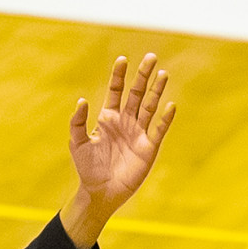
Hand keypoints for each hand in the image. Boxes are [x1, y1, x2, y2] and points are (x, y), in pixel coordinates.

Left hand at [61, 53, 176, 248]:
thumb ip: (78, 122)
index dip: (119, 75)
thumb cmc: (87, 168)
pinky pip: (158, 129)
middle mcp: (125, 121)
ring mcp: (138, 132)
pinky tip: (170, 105)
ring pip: (149, 106)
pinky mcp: (148, 147)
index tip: (122, 59)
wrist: (100, 192)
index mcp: (108, 118)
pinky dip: (165, 118)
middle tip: (151, 57)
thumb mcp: (77, 144)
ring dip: (156, 90)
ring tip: (163, 73)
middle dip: (143, 76)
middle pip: (136, 93)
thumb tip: (82, 100)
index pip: (116, 91)